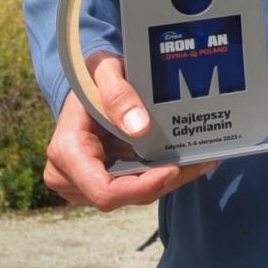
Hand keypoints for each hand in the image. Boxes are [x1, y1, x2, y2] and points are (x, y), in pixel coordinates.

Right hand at [43, 51, 214, 209]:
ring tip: (200, 159)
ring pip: (133, 196)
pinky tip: (186, 160)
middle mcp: (69, 175)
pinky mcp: (100, 182)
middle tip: (200, 161)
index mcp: (66, 151)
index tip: (173, 169)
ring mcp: (83, 184)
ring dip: (168, 180)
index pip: (103, 191)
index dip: (141, 187)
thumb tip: (139, 127)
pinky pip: (134, 187)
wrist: (89, 81)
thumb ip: (118, 94)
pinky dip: (161, 176)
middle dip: (164, 182)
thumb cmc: (95, 75)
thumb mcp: (105, 70)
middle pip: (124, 196)